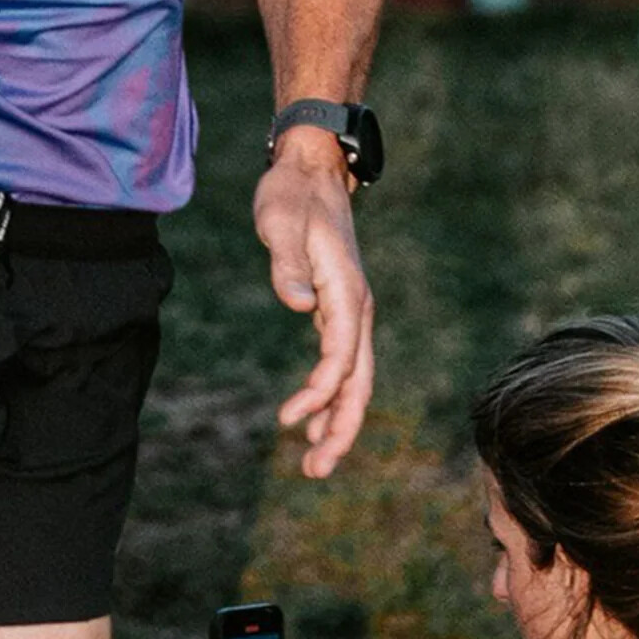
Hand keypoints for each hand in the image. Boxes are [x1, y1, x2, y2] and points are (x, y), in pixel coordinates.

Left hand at [253, 129, 374, 476]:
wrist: (311, 169)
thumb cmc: (291, 194)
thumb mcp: (279, 222)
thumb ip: (286, 263)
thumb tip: (300, 306)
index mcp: (346, 290)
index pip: (340, 356)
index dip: (320, 393)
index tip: (290, 419)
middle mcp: (357, 306)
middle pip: (358, 382)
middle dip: (340, 429)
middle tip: (314, 470)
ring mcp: (352, 309)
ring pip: (354, 379)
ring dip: (337, 420)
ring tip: (313, 460)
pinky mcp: (340, 307)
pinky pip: (342, 362)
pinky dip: (329, 394)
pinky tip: (307, 416)